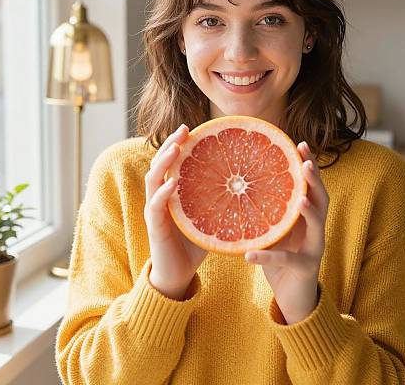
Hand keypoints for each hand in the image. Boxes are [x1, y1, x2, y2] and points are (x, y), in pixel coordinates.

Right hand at [144, 124, 207, 299]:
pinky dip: (163, 193)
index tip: (190, 128)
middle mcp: (159, 196)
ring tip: (176, 148)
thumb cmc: (194, 245)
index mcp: (171, 192)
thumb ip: (222, 203)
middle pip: (159, 162)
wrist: (177, 275)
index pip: (171, 162)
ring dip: (163, 161)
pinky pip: (155, 205)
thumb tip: (252, 188)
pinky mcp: (154, 226)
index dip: (177, 143)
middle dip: (170, 143)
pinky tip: (173, 183)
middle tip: (184, 128)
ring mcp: (154, 210)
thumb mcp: (210, 218)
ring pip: (152, 178)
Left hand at [245, 141, 327, 323]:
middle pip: (322, 199)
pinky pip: (286, 261)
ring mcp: (314, 248)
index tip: (300, 144)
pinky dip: (268, 257)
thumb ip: (266, 213)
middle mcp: (315, 229)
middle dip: (315, 180)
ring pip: (318, 225)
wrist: (292, 296)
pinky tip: (250, 255)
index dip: (309, 164)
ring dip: (309, 210)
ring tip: (299, 199)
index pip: (311, 186)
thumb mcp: (273, 231)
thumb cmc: (281, 259)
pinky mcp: (305, 269)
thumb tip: (236, 187)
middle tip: (307, 163)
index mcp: (306, 217)